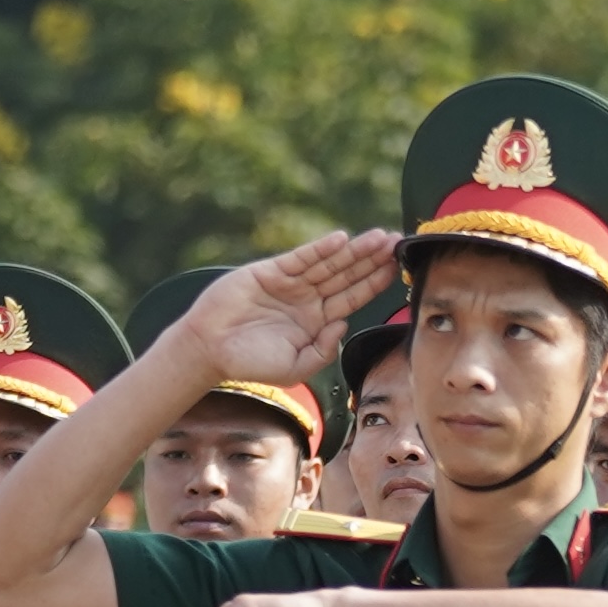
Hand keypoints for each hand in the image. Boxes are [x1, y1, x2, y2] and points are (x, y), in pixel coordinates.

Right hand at [152, 228, 399, 393]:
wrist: (210, 351)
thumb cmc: (251, 364)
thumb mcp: (296, 368)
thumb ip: (323, 350)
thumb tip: (343, 325)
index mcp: (316, 322)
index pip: (352, 298)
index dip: (374, 283)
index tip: (397, 269)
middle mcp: (307, 299)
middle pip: (347, 276)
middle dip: (372, 260)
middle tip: (396, 243)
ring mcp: (290, 284)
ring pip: (329, 264)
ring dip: (355, 250)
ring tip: (379, 238)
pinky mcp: (270, 272)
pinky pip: (301, 258)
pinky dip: (320, 249)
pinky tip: (341, 240)